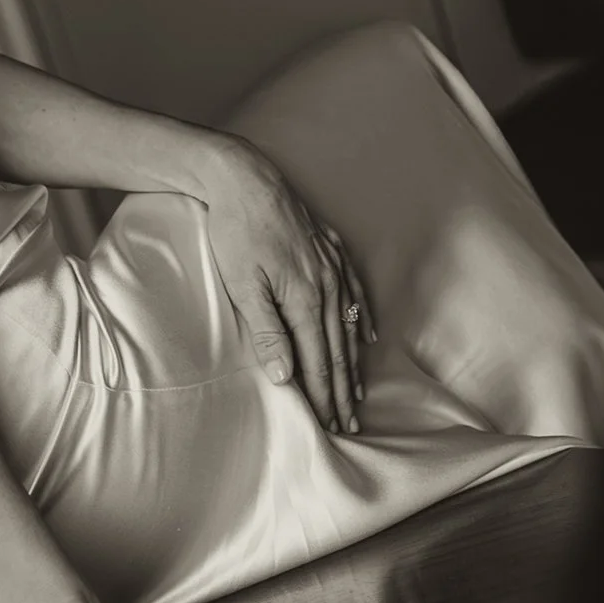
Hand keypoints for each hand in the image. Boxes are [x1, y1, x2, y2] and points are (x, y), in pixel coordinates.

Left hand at [195, 137, 370, 432]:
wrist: (244, 178)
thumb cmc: (235, 231)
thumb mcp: (243, 286)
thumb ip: (267, 332)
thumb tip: (286, 377)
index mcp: (304, 299)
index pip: (317, 360)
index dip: (324, 396)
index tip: (329, 425)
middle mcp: (327, 285)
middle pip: (338, 349)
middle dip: (342, 390)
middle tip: (348, 424)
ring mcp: (332, 266)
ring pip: (349, 325)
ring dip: (354, 363)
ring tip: (357, 394)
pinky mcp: (329, 249)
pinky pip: (354, 292)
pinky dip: (363, 318)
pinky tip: (368, 336)